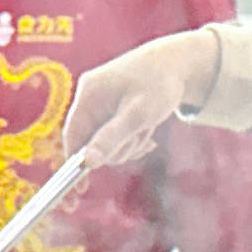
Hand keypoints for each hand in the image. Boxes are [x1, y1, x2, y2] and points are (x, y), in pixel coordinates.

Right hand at [66, 31, 219, 166]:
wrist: (179, 62)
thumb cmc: (160, 84)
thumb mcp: (137, 115)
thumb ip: (111, 139)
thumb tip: (87, 163)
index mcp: (89, 93)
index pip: (72, 135)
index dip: (76, 162)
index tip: (81, 189)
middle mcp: (90, 97)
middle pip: (90, 142)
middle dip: (118, 148)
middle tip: (140, 136)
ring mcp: (100, 103)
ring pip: (106, 142)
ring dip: (129, 143)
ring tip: (147, 127)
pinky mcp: (112, 108)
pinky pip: (115, 135)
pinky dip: (132, 138)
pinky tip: (147, 131)